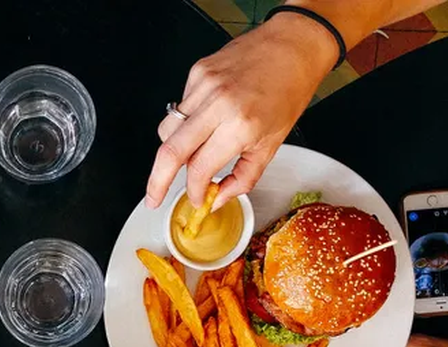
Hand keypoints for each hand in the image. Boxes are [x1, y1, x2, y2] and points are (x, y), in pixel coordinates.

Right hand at [145, 13, 336, 209]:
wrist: (293, 46)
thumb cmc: (289, 90)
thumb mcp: (272, 144)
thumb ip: (243, 177)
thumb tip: (218, 197)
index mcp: (240, 125)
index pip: (200, 168)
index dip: (194, 191)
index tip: (196, 198)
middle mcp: (218, 104)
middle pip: (169, 151)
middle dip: (157, 182)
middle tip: (154, 197)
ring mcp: (204, 85)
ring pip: (167, 130)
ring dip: (172, 150)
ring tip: (190, 153)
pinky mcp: (197, 72)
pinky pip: (179, 108)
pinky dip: (186, 123)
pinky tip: (206, 119)